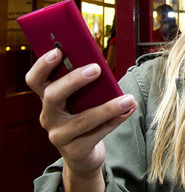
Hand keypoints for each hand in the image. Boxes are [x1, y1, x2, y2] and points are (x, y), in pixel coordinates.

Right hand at [25, 48, 136, 185]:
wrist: (83, 153)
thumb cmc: (84, 116)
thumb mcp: (81, 99)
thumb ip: (86, 83)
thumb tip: (100, 65)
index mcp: (47, 99)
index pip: (35, 80)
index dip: (42, 65)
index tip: (57, 51)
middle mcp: (48, 117)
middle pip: (52, 95)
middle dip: (74, 80)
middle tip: (97, 68)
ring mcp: (59, 136)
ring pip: (83, 119)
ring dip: (108, 107)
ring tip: (129, 99)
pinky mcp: (75, 151)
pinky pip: (97, 134)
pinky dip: (116, 120)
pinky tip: (129, 110)